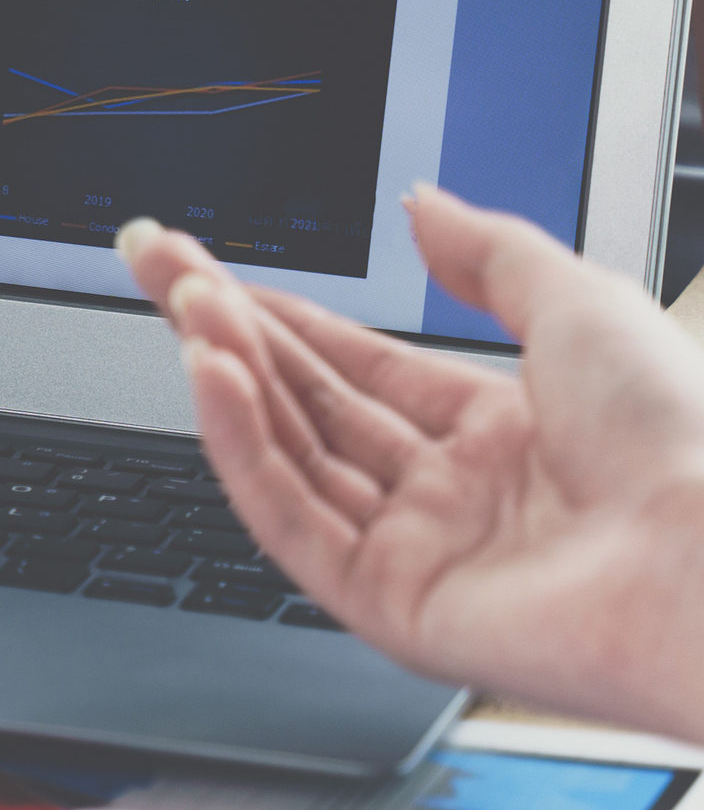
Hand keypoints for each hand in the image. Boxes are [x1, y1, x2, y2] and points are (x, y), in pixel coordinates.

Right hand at [117, 187, 703, 734]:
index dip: (280, 313)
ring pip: (293, 459)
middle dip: (228, 331)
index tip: (209, 267)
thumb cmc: (684, 441)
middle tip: (158, 269)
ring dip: (231, 380)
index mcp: (505, 434)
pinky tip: (216, 383)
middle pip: (309, 405)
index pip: (357, 367)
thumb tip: (420, 202)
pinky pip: (294, 523)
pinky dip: (245, 451)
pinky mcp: (394, 607)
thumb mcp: (582, 304)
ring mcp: (422, 554)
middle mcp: (455, 497)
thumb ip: (487, 252)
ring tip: (185, 309)